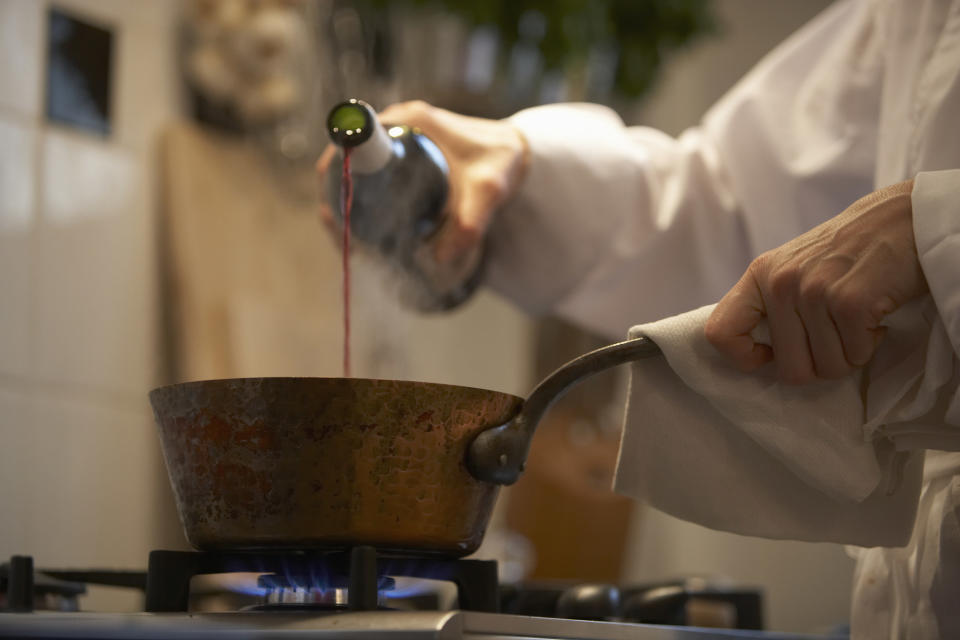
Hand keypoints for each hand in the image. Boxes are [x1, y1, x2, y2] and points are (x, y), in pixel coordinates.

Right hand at [316, 100, 528, 263]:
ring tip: (354, 242)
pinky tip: (363, 231)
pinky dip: (362, 200)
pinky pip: (371, 175)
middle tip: (345, 238)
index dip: (335, 172)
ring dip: (347, 202)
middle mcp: (398, 123)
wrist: (518, 152)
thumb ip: (471, 223)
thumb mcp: (490, 191)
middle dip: (337, 197)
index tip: (335, 210)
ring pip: (356, 171)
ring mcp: (398, 138)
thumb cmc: (503, 162)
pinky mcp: (403, 153)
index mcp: (409, 120)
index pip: (353, 139)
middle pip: (347, 159)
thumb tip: (441, 259)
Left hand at [704, 180, 928, 383]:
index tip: (771, 354)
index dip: (744, 358)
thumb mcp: (794, 267)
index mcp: (759, 276)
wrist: (903, 218)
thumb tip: (760, 357)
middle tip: (837, 336)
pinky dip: (871, 345)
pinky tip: (874, 315)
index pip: (719, 333)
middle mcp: (780, 283)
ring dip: (850, 353)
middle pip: (789, 370)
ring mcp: (813, 292)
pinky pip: (856, 356)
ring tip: (857, 320)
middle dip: (820, 364)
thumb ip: (772, 305)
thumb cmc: (850, 251)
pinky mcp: (849, 302)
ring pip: (828, 368)